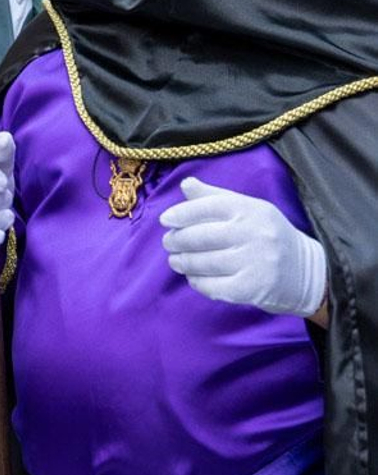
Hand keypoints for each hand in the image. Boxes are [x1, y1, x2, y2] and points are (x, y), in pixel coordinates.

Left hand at [160, 178, 327, 317]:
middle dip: (177, 240)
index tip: (166, 220)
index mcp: (252, 210)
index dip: (181, 213)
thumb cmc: (269, 235)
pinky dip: (197, 282)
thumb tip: (185, 185)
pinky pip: (212, 287)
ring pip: (203, 262)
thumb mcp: (249, 209)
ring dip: (182, 262)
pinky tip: (194, 277)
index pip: (207, 207)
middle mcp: (254, 234)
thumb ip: (215, 197)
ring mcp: (254, 263)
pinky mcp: (252, 289)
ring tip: (176, 260)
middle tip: (169, 243)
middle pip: (200, 236)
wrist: (307, 272)